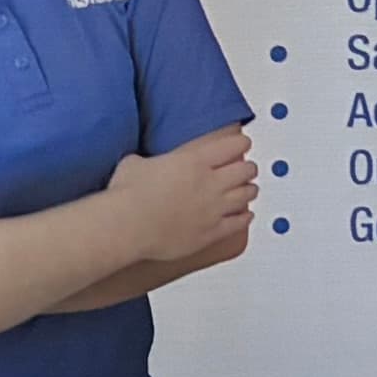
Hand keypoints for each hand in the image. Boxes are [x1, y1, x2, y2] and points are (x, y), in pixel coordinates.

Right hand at [102, 124, 260, 280]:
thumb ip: (150, 161)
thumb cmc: (128, 195)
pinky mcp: (211, 233)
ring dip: (249, 190)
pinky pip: (238, 224)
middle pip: (245, 170)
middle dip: (247, 168)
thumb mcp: (135, 162)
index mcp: (194, 161)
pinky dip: (245, 217)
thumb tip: (143, 162)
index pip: (232, 146)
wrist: (127, 226)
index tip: (242, 143)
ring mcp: (213, 209)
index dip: (240, 143)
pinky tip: (246, 215)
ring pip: (246, 195)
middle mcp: (210, 183)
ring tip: (249, 188)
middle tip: (246, 168)